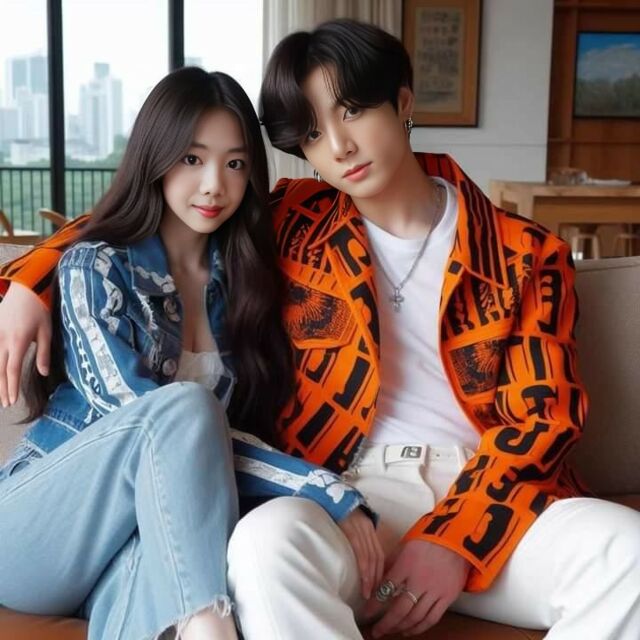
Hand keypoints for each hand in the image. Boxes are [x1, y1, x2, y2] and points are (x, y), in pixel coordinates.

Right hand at [0, 282, 50, 406]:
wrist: (26, 288)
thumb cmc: (40, 310)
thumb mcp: (47, 332)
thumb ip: (44, 353)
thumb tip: (43, 373)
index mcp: (18, 342)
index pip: (12, 370)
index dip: (11, 387)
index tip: (12, 400)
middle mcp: (3, 340)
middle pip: (0, 369)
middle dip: (2, 388)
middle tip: (6, 404)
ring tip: (1, 393)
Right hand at [338, 508, 384, 598]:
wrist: (325, 492)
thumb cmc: (334, 510)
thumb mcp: (349, 522)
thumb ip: (355, 536)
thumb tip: (355, 556)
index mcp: (368, 526)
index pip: (378, 553)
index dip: (379, 571)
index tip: (378, 587)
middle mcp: (367, 527)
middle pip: (377, 557)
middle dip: (376, 578)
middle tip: (374, 596)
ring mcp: (359, 527)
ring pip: (370, 556)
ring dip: (370, 577)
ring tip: (368, 593)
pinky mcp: (350, 528)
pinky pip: (359, 550)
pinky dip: (363, 567)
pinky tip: (363, 579)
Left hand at [363, 539, 470, 637]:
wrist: (456, 541)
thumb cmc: (428, 541)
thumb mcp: (405, 547)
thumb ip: (391, 563)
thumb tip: (377, 577)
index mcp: (406, 565)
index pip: (386, 588)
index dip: (374, 603)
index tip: (366, 612)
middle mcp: (419, 580)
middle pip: (399, 609)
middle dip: (385, 623)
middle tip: (376, 631)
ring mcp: (435, 591)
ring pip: (415, 617)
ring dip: (401, 627)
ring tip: (391, 631)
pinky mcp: (447, 597)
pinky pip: (432, 618)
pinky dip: (419, 628)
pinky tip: (409, 630)